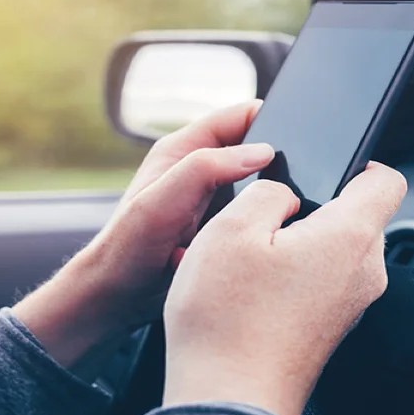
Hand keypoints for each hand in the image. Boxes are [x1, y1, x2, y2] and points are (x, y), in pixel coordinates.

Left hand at [13, 100, 272, 365]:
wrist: (116, 299)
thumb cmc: (127, 248)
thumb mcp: (163, 202)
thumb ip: (207, 168)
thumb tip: (262, 151)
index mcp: (184, 148)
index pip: (242, 115)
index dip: (272, 122)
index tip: (296, 143)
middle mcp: (200, 169)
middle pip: (256, 151)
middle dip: (277, 165)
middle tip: (288, 188)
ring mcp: (211, 199)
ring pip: (259, 187)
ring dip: (268, 200)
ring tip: (270, 218)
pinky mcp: (219, 227)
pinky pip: (252, 218)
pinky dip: (259, 226)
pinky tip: (260, 242)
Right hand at [162, 162, 406, 414]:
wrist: (228, 404)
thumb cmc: (228, 323)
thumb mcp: (231, 229)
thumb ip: (267, 192)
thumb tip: (285, 193)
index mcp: (351, 237)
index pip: (387, 179)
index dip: (357, 161)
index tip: (323, 163)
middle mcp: (364, 272)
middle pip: (357, 215)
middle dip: (315, 206)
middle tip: (264, 217)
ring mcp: (350, 305)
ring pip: (335, 250)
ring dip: (298, 244)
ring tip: (250, 258)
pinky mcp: (330, 329)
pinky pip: (321, 283)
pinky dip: (293, 276)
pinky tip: (252, 290)